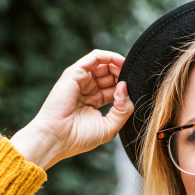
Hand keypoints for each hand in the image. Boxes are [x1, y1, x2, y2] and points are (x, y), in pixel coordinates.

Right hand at [10, 50, 133, 169]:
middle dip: (124, 74)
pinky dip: (109, 56)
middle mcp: (87, 89)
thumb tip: (125, 87)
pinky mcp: (75, 73)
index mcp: (94, 101)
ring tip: (129, 70)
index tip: (138, 89)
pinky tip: (121, 62)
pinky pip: (95, 57)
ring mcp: (80, 80)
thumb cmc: (79, 137)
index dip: (126, 87)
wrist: (57, 138)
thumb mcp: (110, 127)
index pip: (114, 88)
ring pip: (104, 65)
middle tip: (135, 78)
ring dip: (119, 65)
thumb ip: (123, 109)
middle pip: (110, 74)